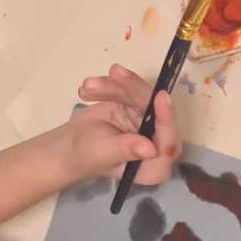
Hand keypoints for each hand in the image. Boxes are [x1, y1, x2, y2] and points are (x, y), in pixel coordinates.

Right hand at [65, 64, 178, 184]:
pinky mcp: (137, 106)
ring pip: (141, 94)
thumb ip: (126, 150)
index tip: (161, 96)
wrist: (72, 146)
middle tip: (115, 74)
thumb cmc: (88, 157)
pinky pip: (129, 88)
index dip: (166, 117)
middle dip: (134, 89)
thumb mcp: (104, 154)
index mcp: (155, 166)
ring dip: (114, 86)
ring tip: (88, 86)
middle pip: (154, 109)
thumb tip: (150, 149)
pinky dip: (108, 86)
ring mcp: (148, 121)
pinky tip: (87, 91)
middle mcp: (158, 141)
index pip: (168, 141)